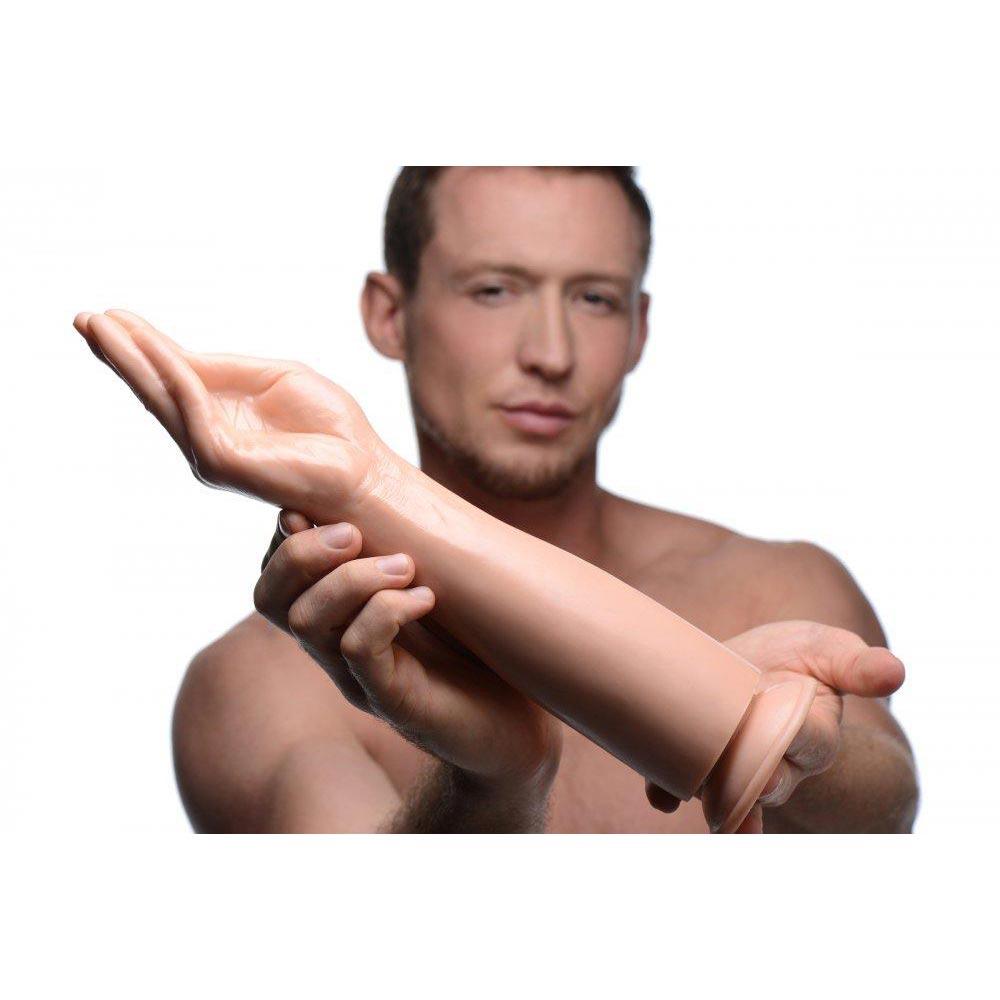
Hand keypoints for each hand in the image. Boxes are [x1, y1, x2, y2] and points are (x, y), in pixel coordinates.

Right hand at [72, 309, 383, 516]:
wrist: (364, 470)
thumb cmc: (331, 430)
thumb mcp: (280, 378)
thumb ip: (229, 368)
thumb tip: (181, 355)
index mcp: (222, 414)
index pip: (174, 374)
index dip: (142, 345)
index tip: (110, 314)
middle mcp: (208, 436)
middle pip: (154, 388)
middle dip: (118, 353)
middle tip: (82, 318)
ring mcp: (212, 452)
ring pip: (162, 399)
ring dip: (131, 362)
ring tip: (98, 327)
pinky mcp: (225, 464)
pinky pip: (194, 414)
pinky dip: (176, 381)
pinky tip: (158, 353)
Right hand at [254, 509, 563, 796]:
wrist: (516, 722)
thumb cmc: (473, 644)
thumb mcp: (429, 580)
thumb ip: (396, 543)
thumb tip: (376, 479)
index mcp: (335, 614)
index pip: (274, 572)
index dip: (288, 532)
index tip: (336, 502)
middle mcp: (332, 646)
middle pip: (269, 597)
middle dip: (302, 551)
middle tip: (355, 532)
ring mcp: (357, 677)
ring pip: (307, 622)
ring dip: (353, 579)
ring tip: (406, 565)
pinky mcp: (391, 700)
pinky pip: (358, 651)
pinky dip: (385, 612)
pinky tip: (425, 598)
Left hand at [645, 620, 904, 832]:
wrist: (742, 666)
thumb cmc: (794, 660)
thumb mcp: (826, 649)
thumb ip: (857, 663)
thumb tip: (896, 671)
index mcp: (811, 734)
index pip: (812, 742)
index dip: (802, 738)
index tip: (793, 729)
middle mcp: (773, 760)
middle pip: (769, 779)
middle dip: (760, 782)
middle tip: (752, 778)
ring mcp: (731, 765)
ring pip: (725, 792)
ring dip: (714, 799)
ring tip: (700, 799)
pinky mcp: (691, 759)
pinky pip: (677, 785)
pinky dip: (667, 791)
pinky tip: (660, 795)